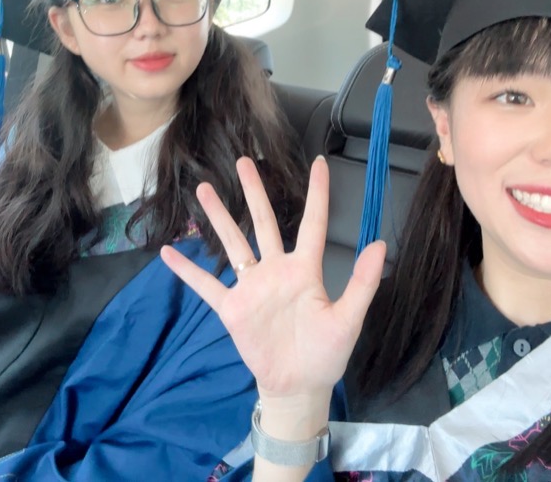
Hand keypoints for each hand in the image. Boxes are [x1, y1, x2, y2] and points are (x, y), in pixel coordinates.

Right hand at [166, 154, 384, 441]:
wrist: (299, 389)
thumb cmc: (326, 355)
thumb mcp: (348, 320)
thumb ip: (362, 283)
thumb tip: (381, 245)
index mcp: (306, 270)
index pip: (312, 224)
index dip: (318, 194)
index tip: (320, 162)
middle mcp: (276, 271)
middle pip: (264, 222)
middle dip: (254, 191)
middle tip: (243, 160)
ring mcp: (252, 289)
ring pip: (234, 243)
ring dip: (219, 217)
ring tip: (204, 188)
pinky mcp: (233, 310)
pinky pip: (207, 286)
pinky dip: (188, 271)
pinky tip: (169, 252)